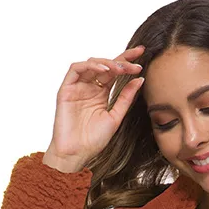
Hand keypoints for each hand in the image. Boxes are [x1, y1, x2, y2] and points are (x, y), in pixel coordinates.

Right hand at [44, 45, 147, 171]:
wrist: (76, 154)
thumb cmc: (94, 140)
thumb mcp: (115, 117)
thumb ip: (126, 98)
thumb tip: (140, 80)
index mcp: (101, 93)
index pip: (115, 72)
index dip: (127, 61)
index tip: (143, 54)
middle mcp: (89, 87)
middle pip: (105, 65)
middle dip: (121, 60)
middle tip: (136, 62)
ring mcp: (77, 87)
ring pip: (91, 64)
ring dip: (107, 62)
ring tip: (121, 68)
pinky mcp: (66, 89)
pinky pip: (76, 69)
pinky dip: (90, 65)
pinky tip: (104, 69)